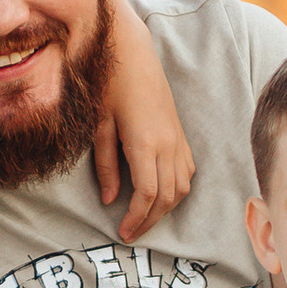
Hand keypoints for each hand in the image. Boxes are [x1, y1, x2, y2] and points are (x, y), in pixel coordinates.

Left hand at [91, 75, 195, 245]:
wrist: (133, 54)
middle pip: (167, 196)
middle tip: (130, 233)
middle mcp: (167, 144)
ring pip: (182, 187)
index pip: (147, 193)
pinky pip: (187, 172)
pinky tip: (161, 196)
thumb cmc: (109, 85)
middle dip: (150, 220)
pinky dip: (177, 190)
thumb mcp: (99, 126)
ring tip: (144, 219)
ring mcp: (178, 139)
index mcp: (145, 143)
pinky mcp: (181, 135)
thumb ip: (105, 164)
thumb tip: (109, 199)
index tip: (123, 232)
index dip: (137, 218)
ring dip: (165, 209)